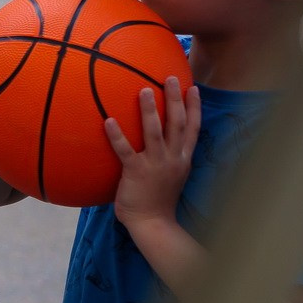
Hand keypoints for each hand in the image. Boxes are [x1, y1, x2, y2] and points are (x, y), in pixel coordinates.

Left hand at [106, 77, 199, 229]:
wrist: (153, 224)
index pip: (193, 129)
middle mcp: (173, 159)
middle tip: (171, 77)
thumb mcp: (171, 174)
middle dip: (175, 99)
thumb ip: (168, 157)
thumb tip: (160, 140)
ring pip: (154, 133)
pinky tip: (108, 120)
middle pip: (177, 124)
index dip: (195, 108)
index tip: (194, 88)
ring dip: (149, 110)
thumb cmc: (158, 200)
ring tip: (143, 89)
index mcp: (182, 159)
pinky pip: (125, 150)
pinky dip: (117, 135)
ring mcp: (155, 165)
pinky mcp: (135, 172)